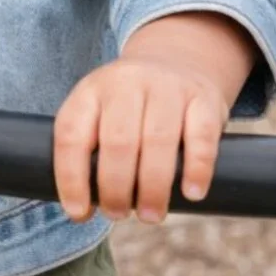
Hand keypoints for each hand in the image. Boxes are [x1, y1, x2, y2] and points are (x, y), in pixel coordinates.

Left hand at [53, 53, 229, 224]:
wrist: (178, 60)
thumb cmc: (130, 107)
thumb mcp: (99, 112)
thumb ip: (88, 152)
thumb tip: (82, 210)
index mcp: (91, 90)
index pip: (71, 134)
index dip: (71, 177)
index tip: (79, 212)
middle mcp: (126, 82)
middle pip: (117, 141)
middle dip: (115, 188)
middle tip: (118, 215)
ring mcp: (167, 86)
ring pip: (157, 140)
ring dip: (153, 187)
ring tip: (150, 215)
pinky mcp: (204, 97)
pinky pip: (201, 135)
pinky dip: (197, 169)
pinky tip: (191, 193)